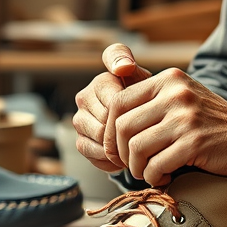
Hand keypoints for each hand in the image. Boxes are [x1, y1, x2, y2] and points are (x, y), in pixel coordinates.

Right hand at [71, 43, 151, 172]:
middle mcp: (85, 98)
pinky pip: (94, 154)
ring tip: (135, 148)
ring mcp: (80, 120)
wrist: (143, 122)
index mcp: (101, 82)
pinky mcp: (80, 140)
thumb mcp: (146, 80)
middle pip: (105, 123)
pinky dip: (111, 160)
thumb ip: (134, 67)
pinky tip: (124, 156)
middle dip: (125, 134)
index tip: (138, 119)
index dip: (128, 114)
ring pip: (99, 139)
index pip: (114, 103)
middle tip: (143, 140)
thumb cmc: (147, 101)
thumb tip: (123, 66)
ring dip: (118, 148)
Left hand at [104, 68, 226, 186]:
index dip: (109, 129)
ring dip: (137, 168)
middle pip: (122, 126)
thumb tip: (108, 114)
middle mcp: (175, 94)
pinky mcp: (194, 143)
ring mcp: (185, 118)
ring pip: (136, 147)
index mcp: (169, 79)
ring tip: (149, 171)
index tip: (115, 146)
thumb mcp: (182, 96)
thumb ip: (151, 98)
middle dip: (121, 152)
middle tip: (131, 164)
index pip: (118, 101)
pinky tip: (165, 176)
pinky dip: (155, 176)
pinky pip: (156, 165)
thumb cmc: (210, 122)